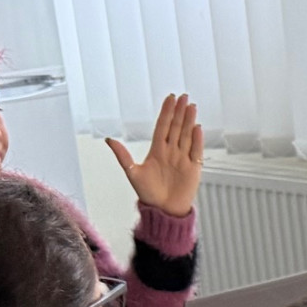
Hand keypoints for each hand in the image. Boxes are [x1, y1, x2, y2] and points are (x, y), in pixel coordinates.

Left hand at [107, 93, 204, 217]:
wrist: (163, 210)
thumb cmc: (148, 194)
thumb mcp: (131, 173)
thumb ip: (122, 155)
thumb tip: (108, 140)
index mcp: (157, 150)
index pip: (163, 126)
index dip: (166, 112)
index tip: (170, 99)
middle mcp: (171, 152)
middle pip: (176, 127)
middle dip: (179, 112)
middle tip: (183, 97)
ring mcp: (183, 159)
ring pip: (186, 135)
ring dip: (189, 121)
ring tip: (191, 107)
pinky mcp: (194, 169)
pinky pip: (196, 151)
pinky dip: (198, 140)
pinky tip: (198, 128)